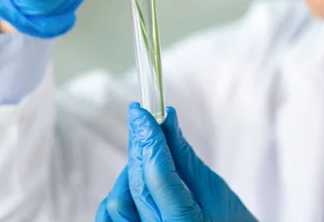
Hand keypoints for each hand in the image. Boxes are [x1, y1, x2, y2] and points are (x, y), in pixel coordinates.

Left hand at [96, 104, 257, 221]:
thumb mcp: (212, 189)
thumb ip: (184, 155)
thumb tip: (166, 118)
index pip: (158, 174)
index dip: (149, 138)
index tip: (142, 112)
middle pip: (137, 184)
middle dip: (138, 146)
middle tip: (140, 118)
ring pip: (117, 203)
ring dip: (129, 172)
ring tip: (147, 156)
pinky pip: (111, 218)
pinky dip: (118, 195)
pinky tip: (133, 180)